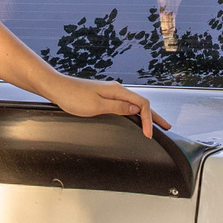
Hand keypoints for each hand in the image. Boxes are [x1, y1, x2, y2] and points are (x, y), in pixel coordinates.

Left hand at [43, 74, 171, 137]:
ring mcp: (110, 93)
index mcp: (117, 91)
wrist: (56, 87)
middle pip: (141, 103)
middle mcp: (116, 90)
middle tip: (166, 127)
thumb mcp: (96, 106)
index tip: (149, 134)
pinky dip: (133, 112)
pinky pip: (124, 105)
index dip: (149, 120)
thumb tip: (135, 109)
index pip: (142, 105)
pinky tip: (133, 116)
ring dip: (145, 114)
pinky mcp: (103, 96)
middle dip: (154, 116)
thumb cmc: (72, 97)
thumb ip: (117, 107)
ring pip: (133, 104)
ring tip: (154, 124)